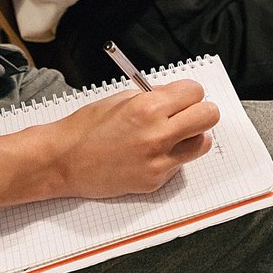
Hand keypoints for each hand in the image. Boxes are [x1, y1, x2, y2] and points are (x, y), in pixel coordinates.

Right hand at [48, 80, 219, 198]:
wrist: (63, 161)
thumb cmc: (86, 128)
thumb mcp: (120, 99)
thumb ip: (154, 97)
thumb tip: (177, 97)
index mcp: (148, 108)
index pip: (195, 92)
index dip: (190, 92)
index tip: (183, 96)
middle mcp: (158, 135)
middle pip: (209, 116)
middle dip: (200, 110)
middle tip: (187, 113)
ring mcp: (159, 161)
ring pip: (203, 143)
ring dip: (193, 136)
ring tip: (173, 135)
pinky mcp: (155, 180)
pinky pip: (180, 164)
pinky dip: (172, 156)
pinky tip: (150, 153)